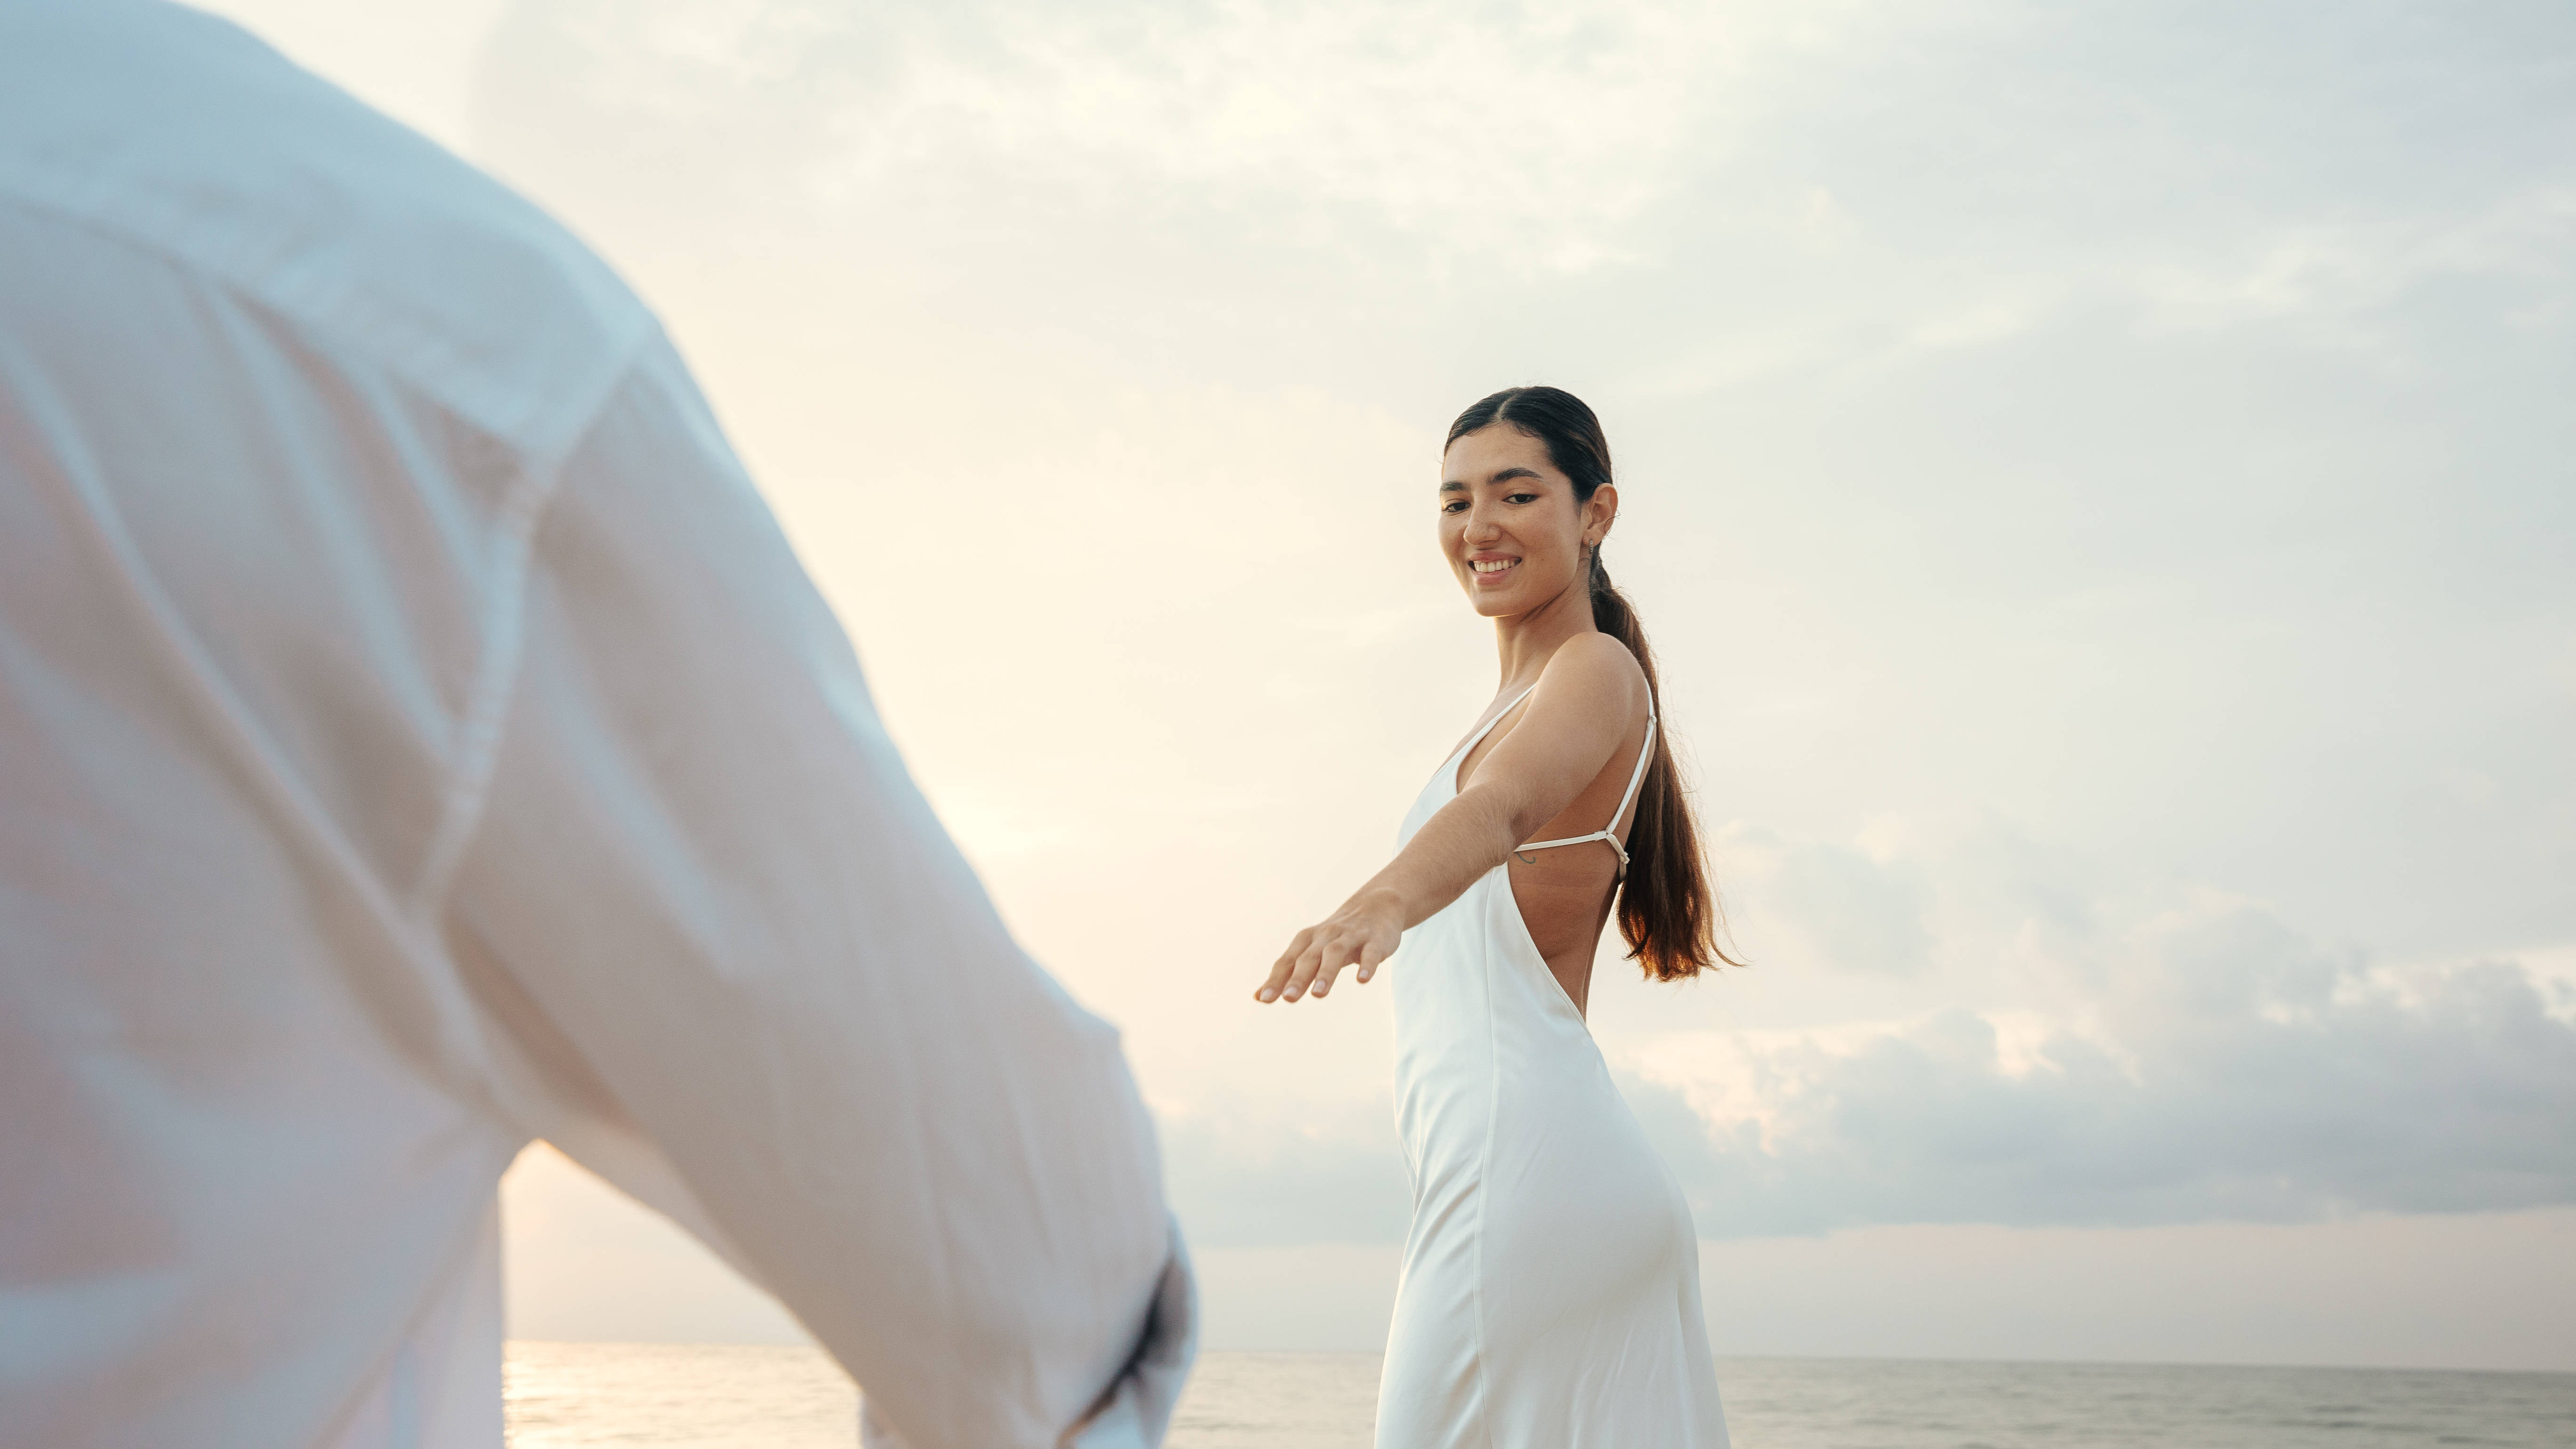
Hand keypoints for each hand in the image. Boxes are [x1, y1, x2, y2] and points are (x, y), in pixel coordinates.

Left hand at [1255, 888, 1402, 1002]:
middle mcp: (1326, 936)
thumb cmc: (1337, 936)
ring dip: (1326, 973)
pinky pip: (1370, 952)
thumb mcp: (1311, 951)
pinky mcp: (1375, 940)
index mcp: (1307, 941)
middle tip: (1289, 999)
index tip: (1265, 1000)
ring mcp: (1351, 936)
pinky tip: (1362, 980)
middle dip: (1298, 978)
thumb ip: (1287, 974)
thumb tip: (1258, 997)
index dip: (1276, 980)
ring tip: (1318, 995)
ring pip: (1335, 953)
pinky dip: (1366, 965)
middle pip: (1309, 957)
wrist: (1378, 906)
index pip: (1288, 961)